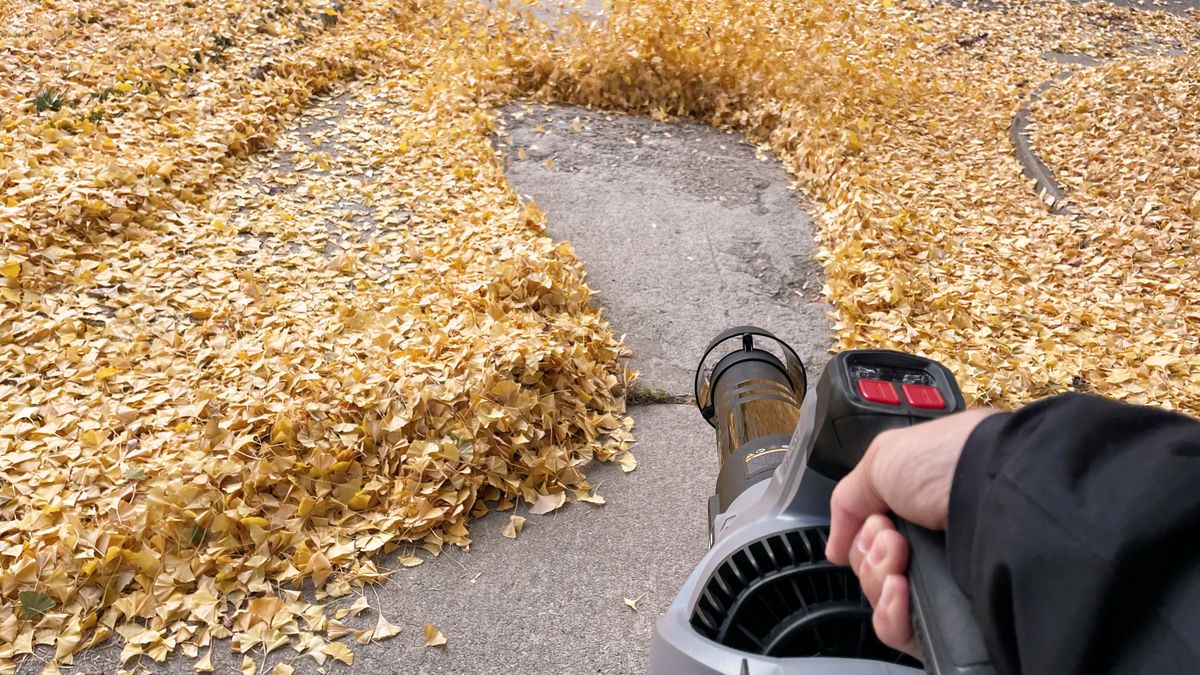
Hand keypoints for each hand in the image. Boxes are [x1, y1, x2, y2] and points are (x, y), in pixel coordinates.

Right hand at [826, 408, 998, 655]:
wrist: (997, 497)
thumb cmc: (947, 465)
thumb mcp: (882, 459)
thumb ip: (848, 500)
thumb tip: (836, 546)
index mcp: (919, 506)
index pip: (871, 533)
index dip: (861, 530)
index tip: (872, 520)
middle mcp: (932, 544)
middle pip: (870, 566)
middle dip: (869, 552)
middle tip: (891, 537)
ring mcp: (942, 581)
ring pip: (879, 597)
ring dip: (877, 577)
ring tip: (901, 560)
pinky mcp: (949, 617)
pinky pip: (897, 629)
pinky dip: (890, 611)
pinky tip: (902, 590)